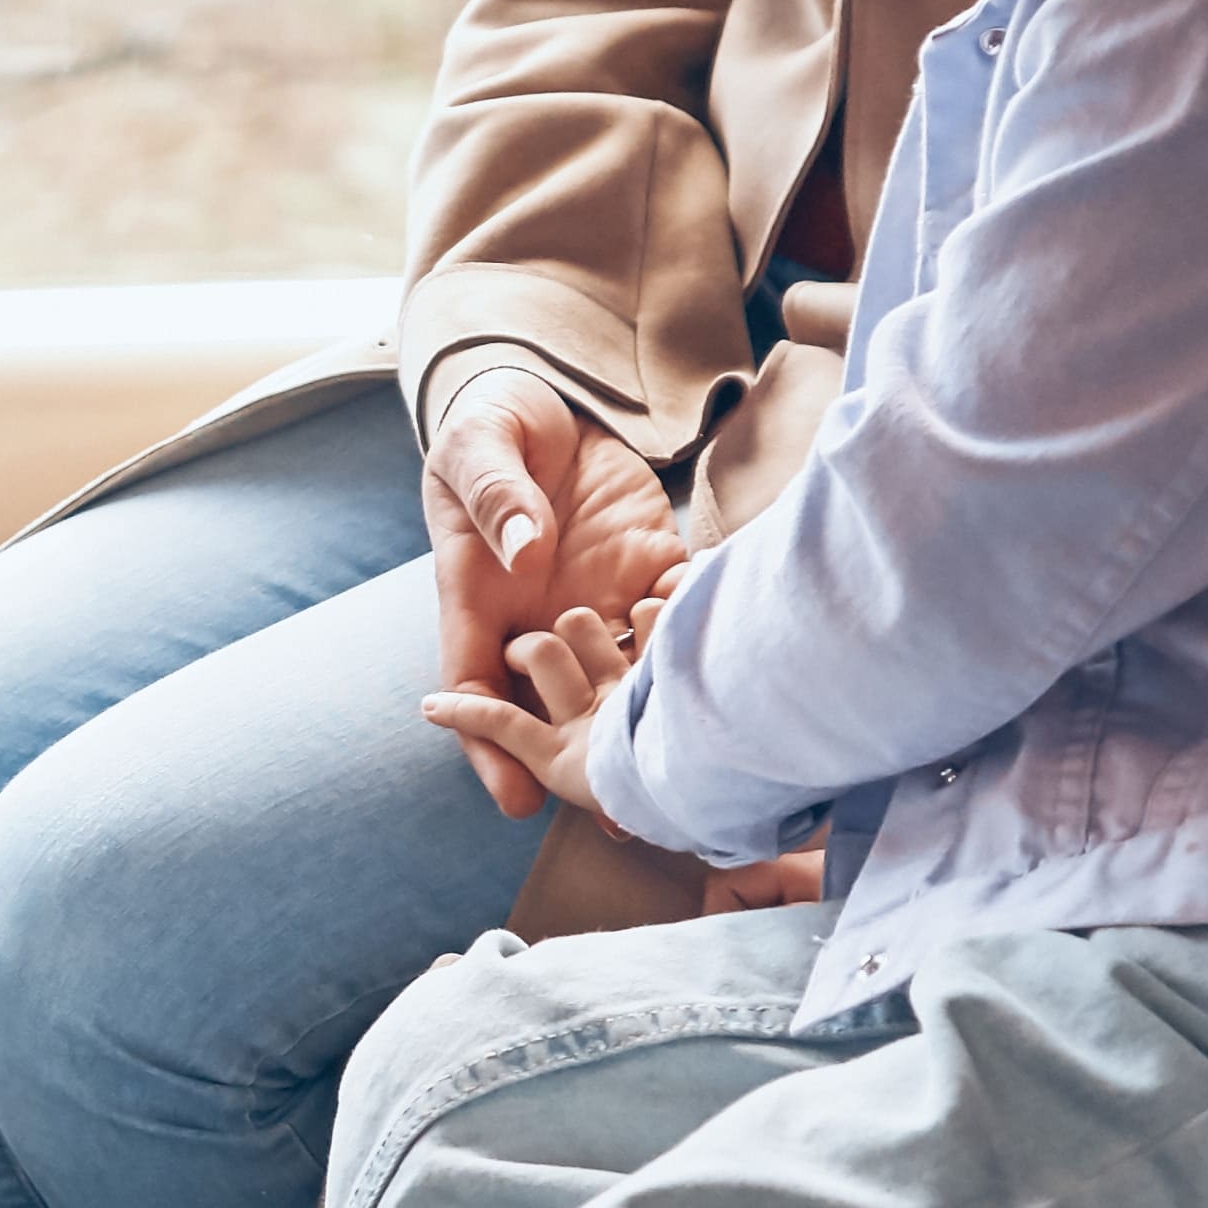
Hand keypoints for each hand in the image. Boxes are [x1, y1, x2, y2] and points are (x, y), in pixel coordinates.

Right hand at [420, 366, 684, 816]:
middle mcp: (540, 614)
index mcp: (481, 597)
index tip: (516, 798)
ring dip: (651, 715)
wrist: (547, 395)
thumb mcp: (478, 450)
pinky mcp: (647, 565)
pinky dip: (698, 633)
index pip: (476, 685)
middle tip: (622, 812)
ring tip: (689, 760)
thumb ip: (497, 497)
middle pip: (554, 704)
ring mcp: (597, 595)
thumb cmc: (491, 425)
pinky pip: (674, 611)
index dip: (490, 747)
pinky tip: (730, 652)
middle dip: (585, 760)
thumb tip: (524, 551)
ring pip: (621, 674)